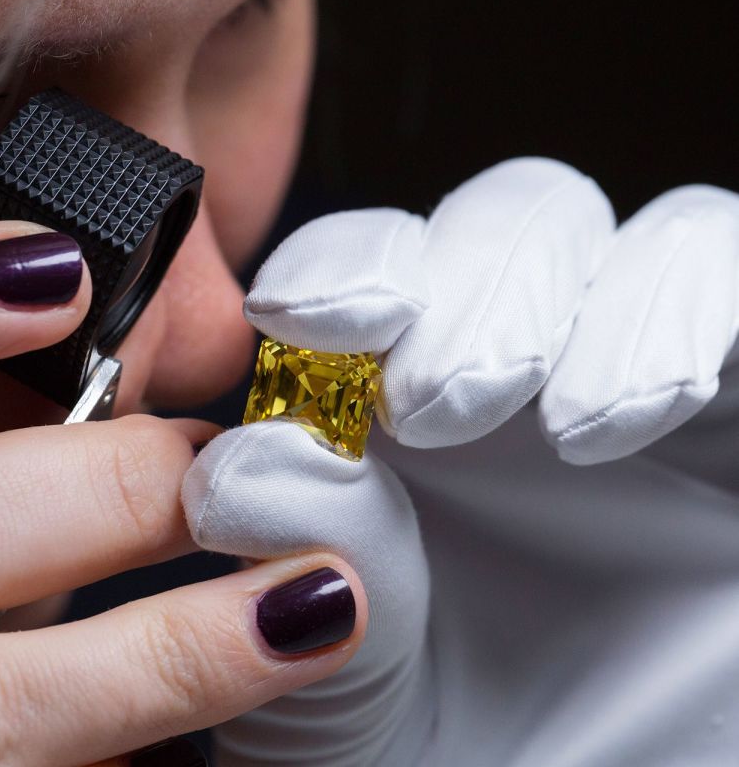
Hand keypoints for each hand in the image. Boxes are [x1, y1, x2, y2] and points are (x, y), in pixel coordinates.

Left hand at [185, 159, 738, 764]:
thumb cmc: (426, 758)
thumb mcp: (329, 677)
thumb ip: (291, 553)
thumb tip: (247, 457)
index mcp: (395, 415)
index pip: (374, 271)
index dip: (343, 265)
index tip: (304, 316)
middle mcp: (522, 384)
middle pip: (510, 223)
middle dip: (471, 285)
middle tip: (429, 400)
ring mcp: (645, 391)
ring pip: (645, 239)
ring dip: (588, 303)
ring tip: (557, 426)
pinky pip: (737, 291)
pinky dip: (692, 313)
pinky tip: (623, 412)